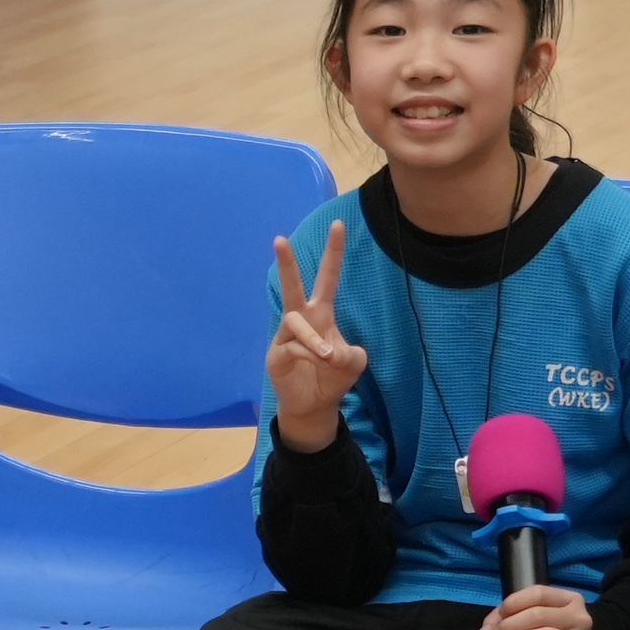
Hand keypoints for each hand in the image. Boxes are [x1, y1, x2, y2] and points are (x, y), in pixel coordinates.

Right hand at [268, 222, 368, 451]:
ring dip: (314, 341)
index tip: (339, 225)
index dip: (333, 253)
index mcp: (322, 314)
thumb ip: (351, 353)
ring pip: (296, 323)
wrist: (314, 405)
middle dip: (287, 263)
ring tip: (327, 359)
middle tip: (279, 238)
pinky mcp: (276, 354)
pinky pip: (292, 347)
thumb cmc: (333, 377)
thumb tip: (328, 351)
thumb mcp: (354, 363)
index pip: (328, 278)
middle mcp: (302, 319)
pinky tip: (315, 366)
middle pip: (292, 286)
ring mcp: (285, 336)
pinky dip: (309, 356)